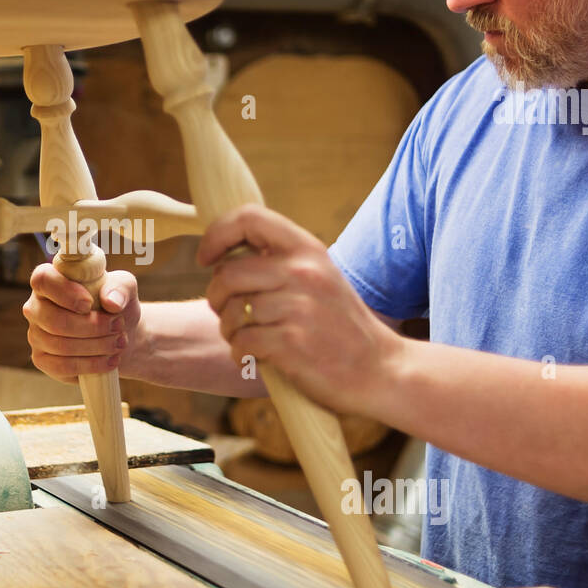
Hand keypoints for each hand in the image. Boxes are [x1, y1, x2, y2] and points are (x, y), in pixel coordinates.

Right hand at [23, 262, 141, 384]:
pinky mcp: (42, 361)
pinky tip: (110, 360)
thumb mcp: (125, 287)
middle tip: (118, 326)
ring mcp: (36, 335)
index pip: (43, 280)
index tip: (89, 303)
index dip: (65, 293)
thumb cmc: (115, 305)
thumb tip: (111, 303)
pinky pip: (62, 366)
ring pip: (61, 346)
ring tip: (120, 342)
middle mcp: (36, 308)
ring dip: (97, 346)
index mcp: (50, 282)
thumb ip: (120, 287)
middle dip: (93, 327)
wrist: (118, 335)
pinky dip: (91, 365)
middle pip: (54, 320)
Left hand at [198, 203, 400, 414]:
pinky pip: (241, 342)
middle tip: (227, 313)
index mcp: (308, 249)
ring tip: (246, 339)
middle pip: (227, 273)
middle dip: (216, 297)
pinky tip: (255, 358)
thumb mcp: (318, 278)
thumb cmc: (340, 326)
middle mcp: (303, 272)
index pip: (249, 217)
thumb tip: (225, 253)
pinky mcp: (292, 342)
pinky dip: (240, 354)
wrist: (380, 370)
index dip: (217, 234)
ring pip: (232, 311)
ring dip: (230, 331)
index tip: (206, 258)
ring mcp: (299, 307)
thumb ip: (280, 262)